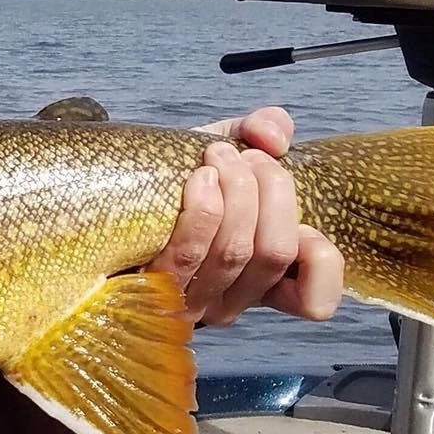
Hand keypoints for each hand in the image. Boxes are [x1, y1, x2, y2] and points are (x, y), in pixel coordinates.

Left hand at [144, 106, 344, 325]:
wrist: (112, 194)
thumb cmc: (182, 179)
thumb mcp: (231, 148)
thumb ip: (263, 132)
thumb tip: (273, 135)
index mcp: (264, 281)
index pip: (316, 301)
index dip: (321, 259)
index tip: (303, 218)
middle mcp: (232, 300)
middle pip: (274, 253)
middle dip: (271, 190)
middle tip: (247, 157)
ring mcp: (191, 302)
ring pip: (234, 251)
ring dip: (235, 192)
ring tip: (218, 156)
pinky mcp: (152, 291)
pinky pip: (188, 253)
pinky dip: (202, 209)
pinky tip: (198, 179)